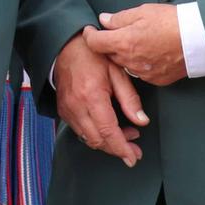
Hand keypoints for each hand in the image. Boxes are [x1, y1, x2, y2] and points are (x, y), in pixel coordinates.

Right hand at [51, 29, 146, 165]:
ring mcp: (67, 109)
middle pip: (98, 140)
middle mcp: (76, 106)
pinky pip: (79, 131)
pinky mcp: (63, 110)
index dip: (122, 148)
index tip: (133, 157)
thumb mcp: (117, 71)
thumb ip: (130, 98)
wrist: (65, 47)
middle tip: (134, 147)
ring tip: (124, 135)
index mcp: (92, 96)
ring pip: (88, 138)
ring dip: (107, 142)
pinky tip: (106, 128)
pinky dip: (94, 135)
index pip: (108, 131)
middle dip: (117, 148)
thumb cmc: (92, 56)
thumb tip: (142, 121)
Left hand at [84, 5, 187, 85]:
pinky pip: (141, 72)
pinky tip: (151, 53)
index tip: (90, 31)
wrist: (200, 39)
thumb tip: (104, 20)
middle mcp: (130, 61)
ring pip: (124, 65)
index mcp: (124, 42)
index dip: (89, 36)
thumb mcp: (143, 11)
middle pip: (109, 54)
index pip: (94, 43)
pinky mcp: (156, 79)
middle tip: (119, 34)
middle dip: (110, 45)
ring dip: (125, 55)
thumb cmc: (172, 22)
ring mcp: (143, 72)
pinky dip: (141, 64)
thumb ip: (119, 18)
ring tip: (139, 42)